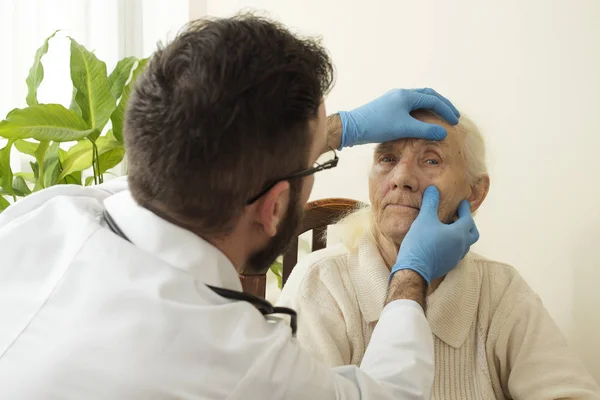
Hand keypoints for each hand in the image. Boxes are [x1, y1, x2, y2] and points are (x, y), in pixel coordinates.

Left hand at [338, 88, 459, 148]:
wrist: (353, 127)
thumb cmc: (377, 126)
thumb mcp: (404, 128)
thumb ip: (425, 130)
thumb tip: (444, 132)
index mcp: (406, 95)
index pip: (433, 99)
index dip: (446, 110)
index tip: (455, 120)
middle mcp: (401, 94)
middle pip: (427, 95)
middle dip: (441, 105)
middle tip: (452, 115)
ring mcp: (393, 100)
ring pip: (417, 100)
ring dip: (430, 108)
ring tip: (440, 117)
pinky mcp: (387, 108)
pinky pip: (408, 106)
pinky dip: (419, 112)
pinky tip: (420, 121)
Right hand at [390, 186, 478, 283]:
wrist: (414, 269)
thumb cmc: (420, 243)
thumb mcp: (424, 219)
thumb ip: (431, 203)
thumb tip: (433, 189)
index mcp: (459, 234)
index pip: (468, 218)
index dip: (465, 209)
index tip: (462, 203)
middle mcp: (462, 246)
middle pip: (473, 233)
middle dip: (468, 223)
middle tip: (459, 216)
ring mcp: (456, 257)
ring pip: (465, 244)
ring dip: (461, 235)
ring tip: (450, 228)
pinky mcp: (448, 265)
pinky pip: (456, 252)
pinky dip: (454, 244)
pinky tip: (442, 242)